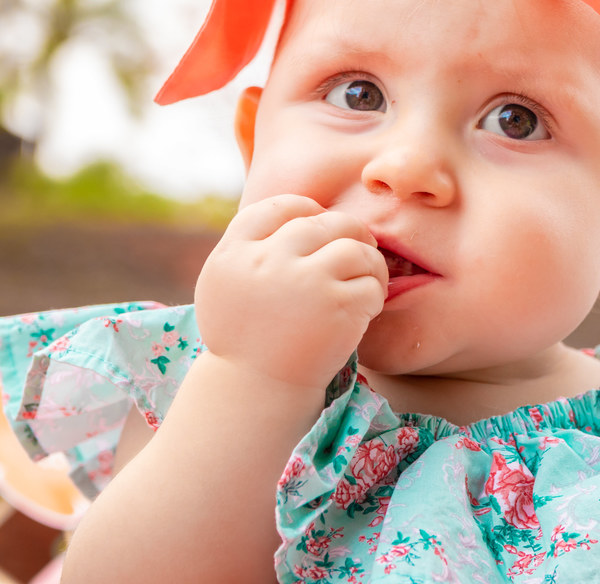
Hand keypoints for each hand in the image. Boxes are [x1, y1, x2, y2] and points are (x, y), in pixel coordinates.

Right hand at [194, 194, 387, 387]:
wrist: (255, 392)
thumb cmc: (242, 341)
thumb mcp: (224, 286)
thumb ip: (249, 248)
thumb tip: (300, 215)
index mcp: (235, 253)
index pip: (277, 207)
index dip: (306, 210)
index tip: (321, 225)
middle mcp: (267, 261)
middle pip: (324, 223)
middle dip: (349, 233)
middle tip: (360, 250)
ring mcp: (305, 282)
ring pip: (355, 247)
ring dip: (370, 261)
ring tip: (369, 279)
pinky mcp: (338, 306)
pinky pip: (371, 282)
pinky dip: (375, 293)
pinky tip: (366, 308)